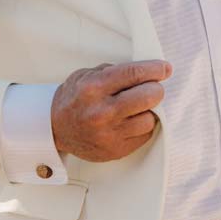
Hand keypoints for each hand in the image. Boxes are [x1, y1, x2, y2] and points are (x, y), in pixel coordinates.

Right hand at [50, 60, 171, 161]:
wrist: (54, 129)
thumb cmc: (75, 98)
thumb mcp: (86, 75)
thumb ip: (115, 71)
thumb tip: (148, 71)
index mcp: (94, 88)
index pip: (135, 74)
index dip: (156, 69)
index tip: (166, 69)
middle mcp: (102, 111)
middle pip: (149, 96)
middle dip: (156, 89)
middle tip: (153, 89)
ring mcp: (109, 134)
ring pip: (150, 118)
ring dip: (148, 111)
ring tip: (137, 108)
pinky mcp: (115, 150)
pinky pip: (144, 135)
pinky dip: (142, 126)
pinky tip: (131, 121)